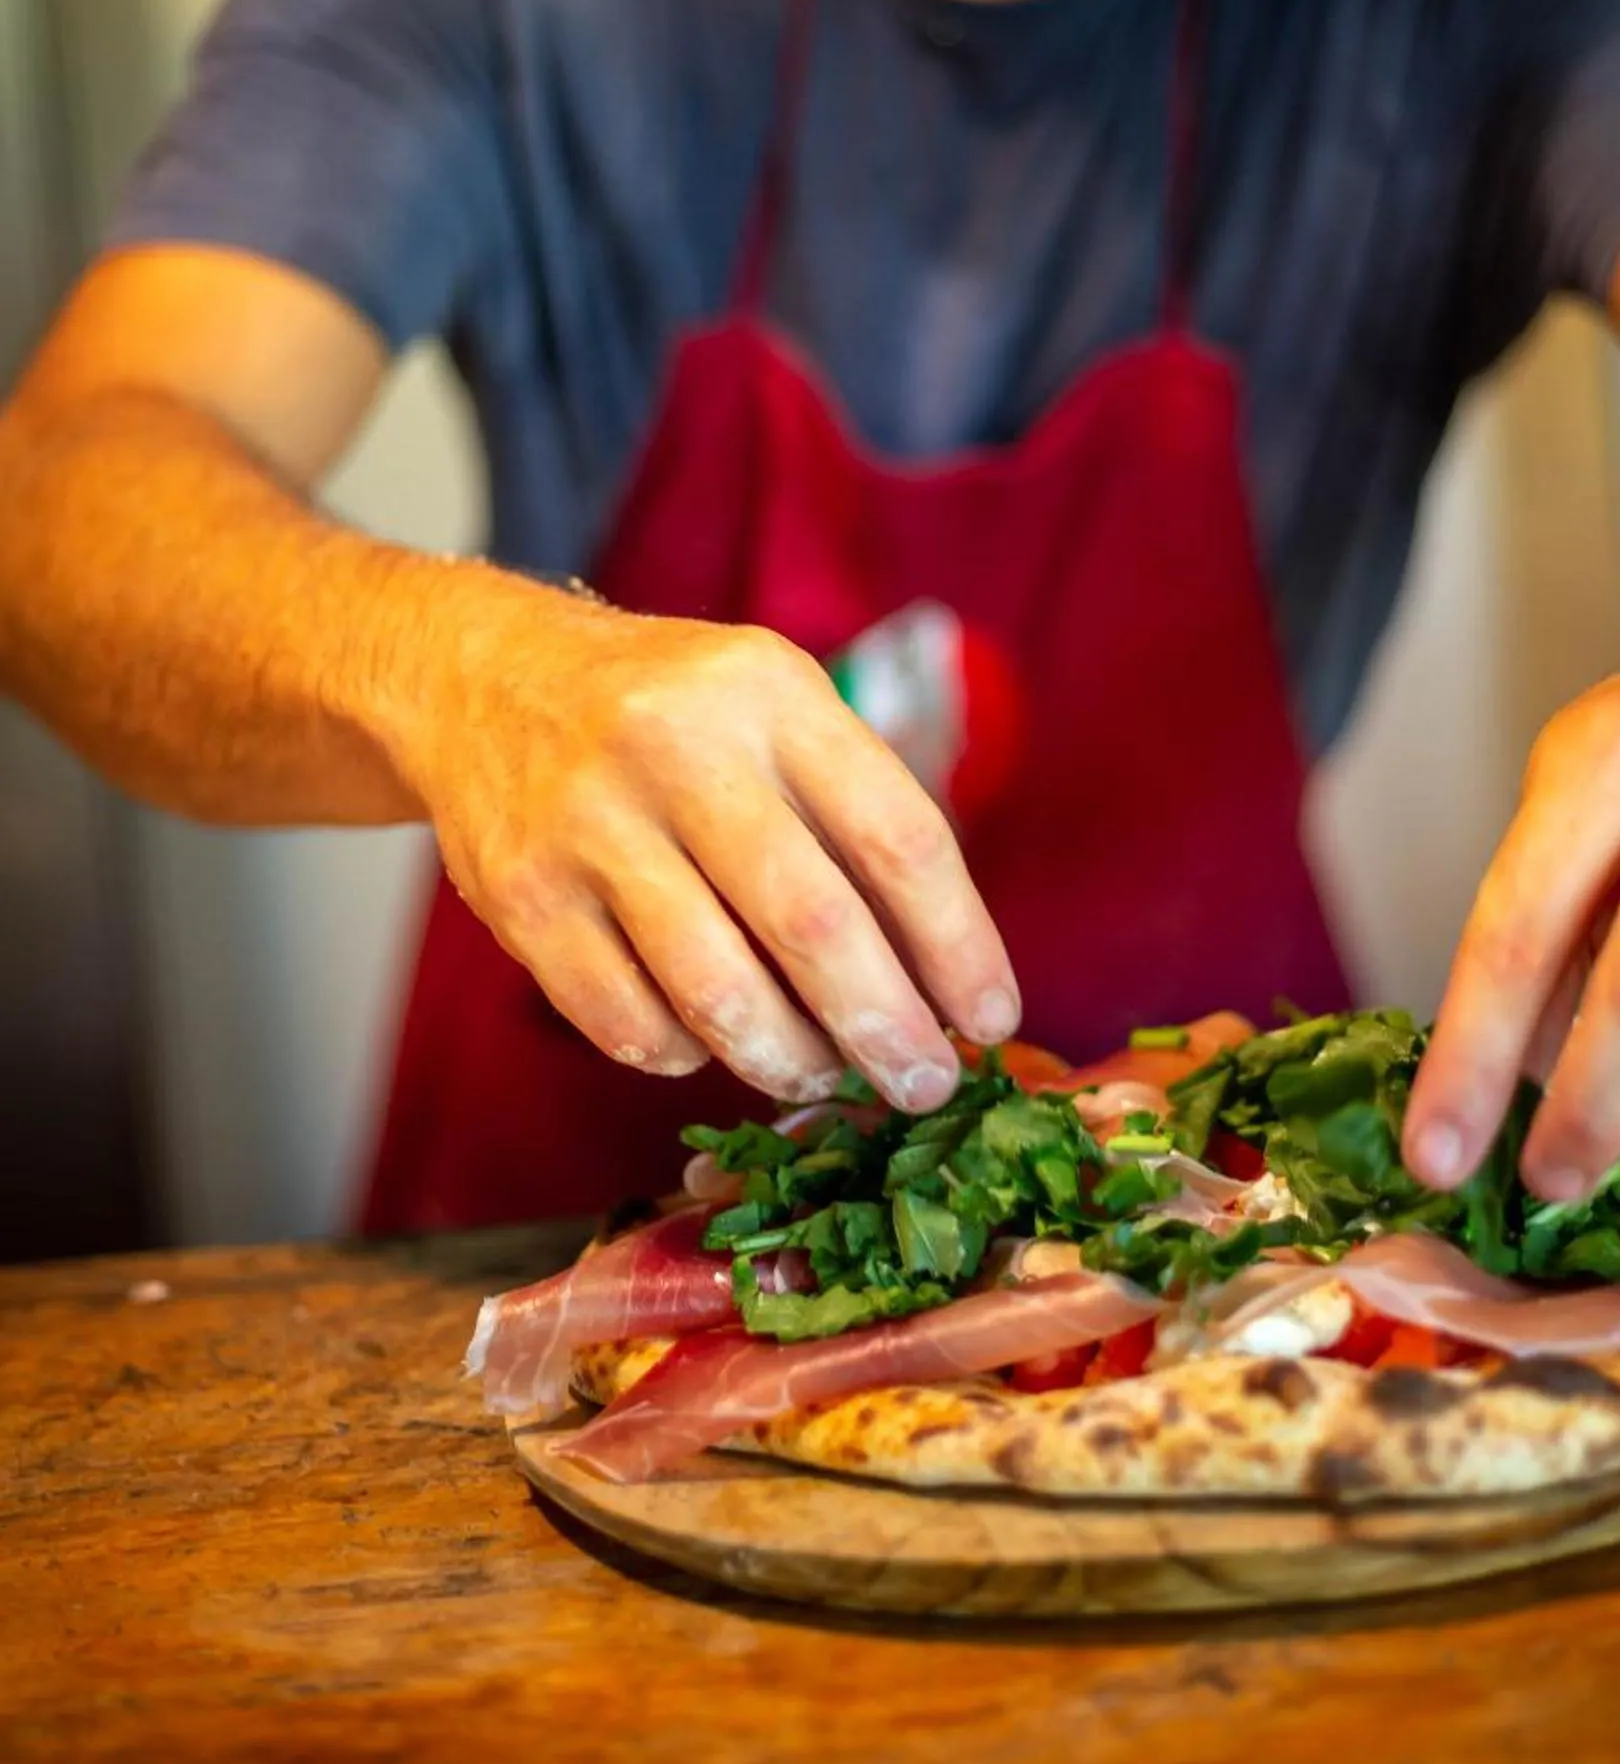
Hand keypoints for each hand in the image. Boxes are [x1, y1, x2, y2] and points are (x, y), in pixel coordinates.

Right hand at [390, 577, 1018, 1112]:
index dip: (959, 945)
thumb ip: (854, 815)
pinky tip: (708, 1041)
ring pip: (718, 994)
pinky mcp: (523, 898)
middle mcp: (679, 749)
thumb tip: (942, 979)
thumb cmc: (674, 716)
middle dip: (884, 1028)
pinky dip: (686, 1055)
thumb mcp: (775, 707)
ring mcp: (590, 825)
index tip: (992, 1020)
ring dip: (789, 1059)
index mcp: (771, 696)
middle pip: (813, 924)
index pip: (898, 837)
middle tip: (922, 1085)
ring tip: (819, 1073)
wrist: (483, 679)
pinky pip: (629, 1024)